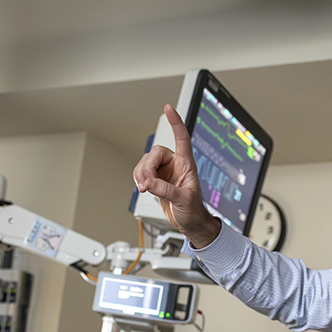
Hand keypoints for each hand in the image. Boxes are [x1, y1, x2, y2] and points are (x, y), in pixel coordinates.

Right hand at [133, 104, 221, 248]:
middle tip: (147, 184)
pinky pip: (141, 172)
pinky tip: (143, 188)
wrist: (189, 222)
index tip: (169, 109)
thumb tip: (149, 182)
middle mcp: (175, 164)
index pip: (182, 139)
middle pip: (155, 153)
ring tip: (144, 189)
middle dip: (147, 167)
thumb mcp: (183, 200)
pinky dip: (138, 179)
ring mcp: (164, 171)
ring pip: (145, 162)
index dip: (176, 123)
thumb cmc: (193, 210)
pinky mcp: (155, 179)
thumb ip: (166, 190)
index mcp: (187, 164)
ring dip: (141, 174)